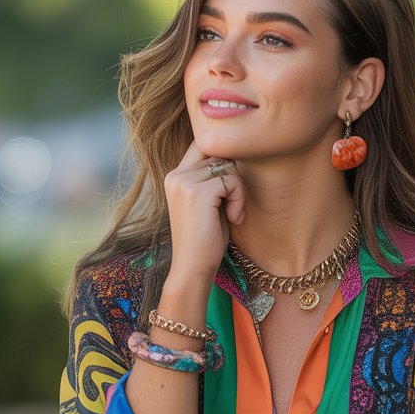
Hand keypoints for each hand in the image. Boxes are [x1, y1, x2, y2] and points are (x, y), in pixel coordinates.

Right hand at [164, 141, 245, 284]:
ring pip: (227, 166)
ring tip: (232, 214)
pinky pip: (231, 181)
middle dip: (233, 178)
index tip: (231, 187)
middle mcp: (175, 175)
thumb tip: (234, 154)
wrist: (193, 268)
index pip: (203, 145)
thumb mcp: (208, 203)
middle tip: (233, 206)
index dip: (224, 159)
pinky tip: (234, 218)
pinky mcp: (197, 192)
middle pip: (219, 154)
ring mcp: (184, 182)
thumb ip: (214, 178)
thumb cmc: (205, 240)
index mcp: (175, 176)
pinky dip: (239, 200)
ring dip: (238, 191)